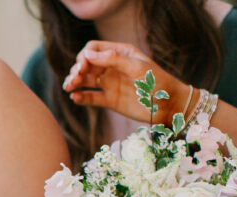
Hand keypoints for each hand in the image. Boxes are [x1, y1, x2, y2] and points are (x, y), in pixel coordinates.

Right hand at [62, 40, 192, 125]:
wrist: (168, 106)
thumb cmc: (157, 82)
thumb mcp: (138, 67)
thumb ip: (114, 59)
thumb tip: (89, 54)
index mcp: (120, 54)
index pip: (94, 49)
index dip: (85, 55)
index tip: (83, 65)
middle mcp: (112, 67)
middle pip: (86, 64)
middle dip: (77, 69)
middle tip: (74, 78)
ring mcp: (110, 84)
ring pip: (85, 80)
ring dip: (74, 82)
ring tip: (68, 87)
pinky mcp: (109, 101)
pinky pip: (91, 97)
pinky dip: (81, 97)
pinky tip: (75, 97)